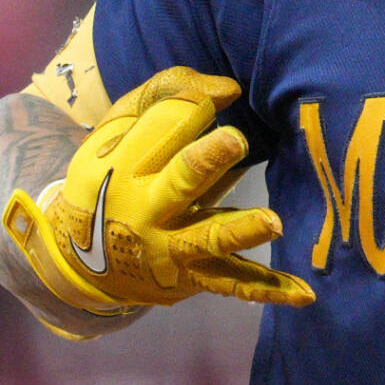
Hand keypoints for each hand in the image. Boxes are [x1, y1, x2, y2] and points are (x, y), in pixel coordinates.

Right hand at [0, 67, 315, 313]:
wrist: (79, 259)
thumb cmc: (112, 173)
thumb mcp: (118, 127)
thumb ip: (167, 93)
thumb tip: (229, 90)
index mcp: (126, 161)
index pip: (166, 125)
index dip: (196, 108)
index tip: (218, 100)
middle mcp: (149, 206)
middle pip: (181, 178)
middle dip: (206, 160)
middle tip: (236, 140)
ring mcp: (173, 246)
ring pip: (209, 237)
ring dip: (241, 229)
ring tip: (273, 222)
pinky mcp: (195, 276)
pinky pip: (235, 284)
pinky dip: (269, 290)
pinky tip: (305, 294)